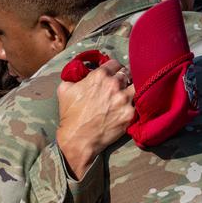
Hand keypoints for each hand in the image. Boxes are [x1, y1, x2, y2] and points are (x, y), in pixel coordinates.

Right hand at [55, 59, 135, 178]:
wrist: (78, 139)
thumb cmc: (70, 115)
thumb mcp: (65, 89)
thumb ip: (75, 76)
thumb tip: (81, 72)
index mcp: (100, 76)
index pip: (115, 63)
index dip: (113, 68)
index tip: (113, 73)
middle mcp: (114, 85)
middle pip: (127, 73)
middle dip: (124, 77)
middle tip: (121, 84)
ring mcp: (124, 99)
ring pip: (136, 86)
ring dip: (131, 89)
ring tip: (127, 95)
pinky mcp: (130, 114)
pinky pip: (137, 104)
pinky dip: (133, 105)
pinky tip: (128, 108)